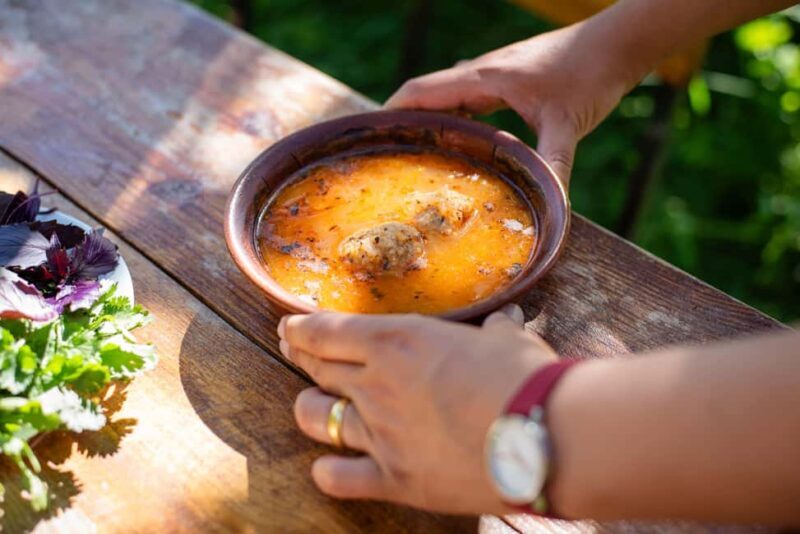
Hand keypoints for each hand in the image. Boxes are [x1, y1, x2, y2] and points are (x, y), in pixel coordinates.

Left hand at [278, 304, 558, 514]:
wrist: (542, 435)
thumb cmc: (525, 376)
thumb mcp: (506, 340)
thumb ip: (494, 330)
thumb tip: (506, 322)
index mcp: (396, 341)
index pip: (326, 331)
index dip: (300, 328)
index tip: (289, 326)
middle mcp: (376, 384)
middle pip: (316, 368)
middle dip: (298, 356)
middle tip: (292, 350)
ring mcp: (379, 433)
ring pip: (315, 418)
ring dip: (309, 408)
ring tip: (311, 405)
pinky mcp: (393, 479)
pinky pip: (337, 476)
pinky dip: (329, 470)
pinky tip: (330, 465)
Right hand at [385, 22, 639, 184]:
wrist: (617, 42)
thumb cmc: (590, 72)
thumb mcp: (568, 124)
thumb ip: (554, 165)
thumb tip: (550, 210)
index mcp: (483, 78)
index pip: (420, 91)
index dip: (390, 113)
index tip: (367, 139)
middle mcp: (481, 72)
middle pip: (425, 94)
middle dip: (402, 122)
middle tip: (384, 157)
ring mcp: (494, 74)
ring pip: (447, 97)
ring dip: (428, 120)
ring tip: (413, 155)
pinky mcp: (510, 80)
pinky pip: (468, 99)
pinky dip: (455, 119)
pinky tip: (461, 144)